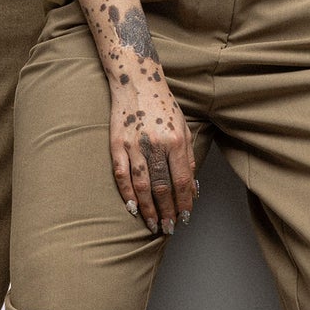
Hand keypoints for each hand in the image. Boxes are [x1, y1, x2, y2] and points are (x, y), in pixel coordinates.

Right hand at [109, 69, 195, 232]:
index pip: (182, 180)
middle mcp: (155, 144)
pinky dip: (127, 193)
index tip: (185, 217)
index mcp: (176, 140)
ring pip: (142, 185)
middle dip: (167, 211)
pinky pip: (122, 175)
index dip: (184, 202)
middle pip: (162, 187)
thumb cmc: (163, 106)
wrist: (137, 81)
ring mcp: (134, 145)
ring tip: (153, 224)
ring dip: (148, 209)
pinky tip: (133, 208)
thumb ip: (189, 157)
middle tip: (169, 228)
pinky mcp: (117, 144)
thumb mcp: (183, 128)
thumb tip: (193, 188)